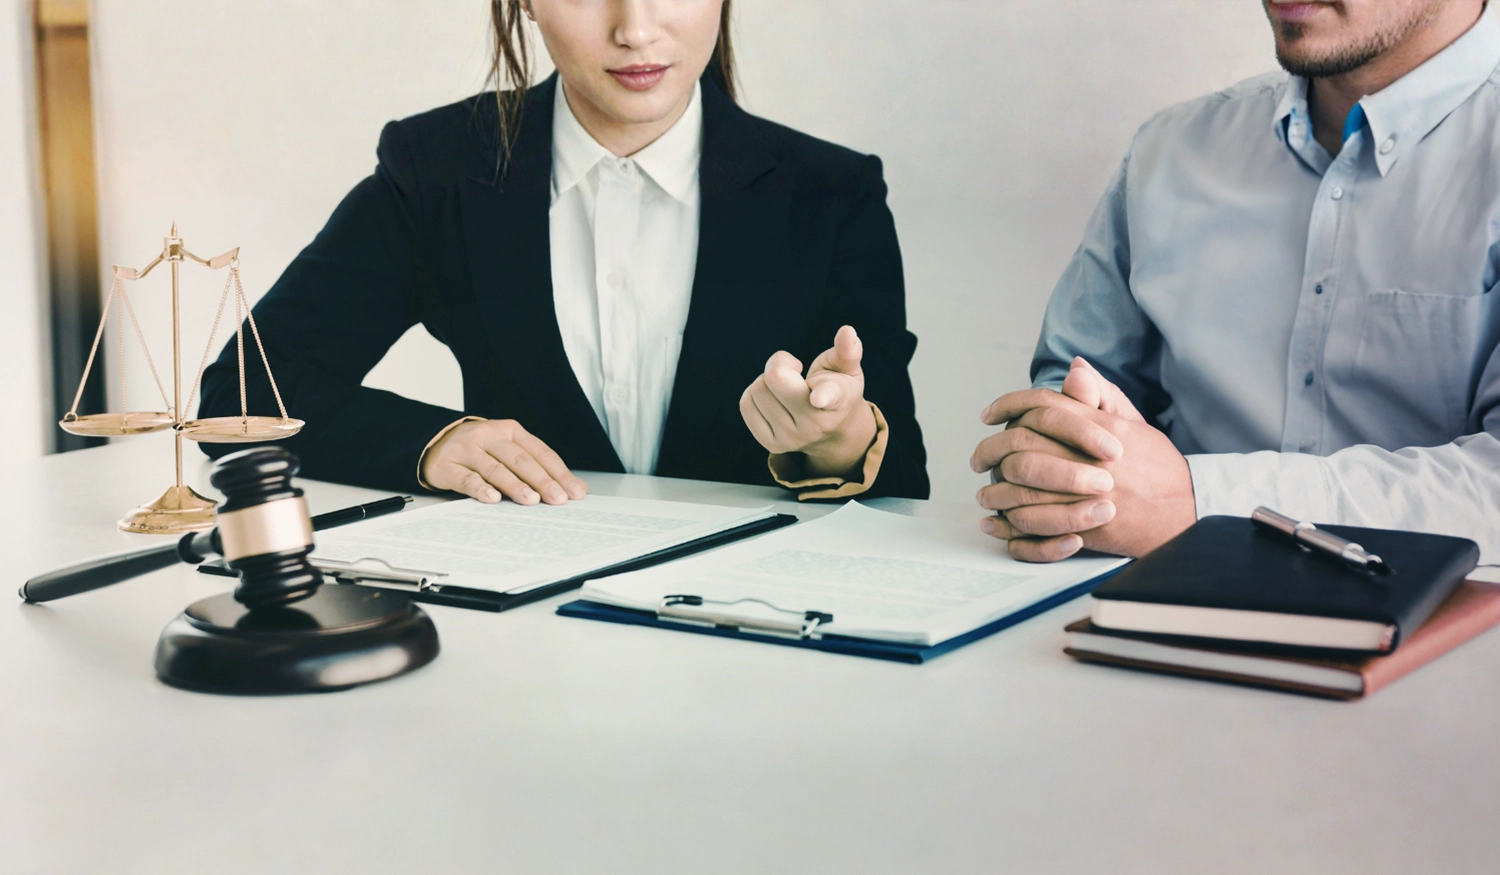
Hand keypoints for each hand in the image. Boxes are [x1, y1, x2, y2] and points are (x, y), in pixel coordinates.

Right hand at [421, 419, 587, 505]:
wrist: (435, 442)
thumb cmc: (480, 450)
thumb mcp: (507, 450)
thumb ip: (534, 465)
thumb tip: (569, 488)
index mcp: (511, 431)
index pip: (540, 452)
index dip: (559, 473)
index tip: (575, 491)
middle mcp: (490, 437)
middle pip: (521, 460)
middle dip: (543, 481)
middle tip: (558, 498)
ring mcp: (467, 450)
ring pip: (495, 468)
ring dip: (515, 485)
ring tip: (531, 500)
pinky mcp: (447, 465)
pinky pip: (466, 478)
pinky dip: (481, 489)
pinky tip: (493, 498)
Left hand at [740, 325, 877, 478]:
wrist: (835, 431)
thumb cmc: (838, 390)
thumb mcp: (848, 370)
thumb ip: (847, 349)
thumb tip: (847, 330)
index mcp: (836, 400)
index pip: (828, 396)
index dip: (821, 395)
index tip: (817, 398)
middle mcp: (814, 424)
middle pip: (773, 377)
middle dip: (779, 364)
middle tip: (794, 371)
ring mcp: (791, 438)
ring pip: (756, 389)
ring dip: (767, 381)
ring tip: (787, 388)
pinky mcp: (771, 444)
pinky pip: (746, 404)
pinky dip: (755, 394)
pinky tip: (774, 399)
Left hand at [971, 358, 1195, 561]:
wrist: (1187, 510)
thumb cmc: (1156, 465)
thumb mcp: (1133, 423)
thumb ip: (1100, 395)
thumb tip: (1074, 367)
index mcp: (1101, 429)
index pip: (1044, 407)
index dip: (1009, 405)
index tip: (989, 415)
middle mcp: (1091, 460)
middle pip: (1024, 447)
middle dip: (992, 451)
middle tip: (978, 459)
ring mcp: (1088, 497)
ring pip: (1024, 490)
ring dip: (996, 491)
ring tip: (985, 491)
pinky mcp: (1087, 530)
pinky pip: (1037, 528)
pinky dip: (1011, 527)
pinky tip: (997, 523)